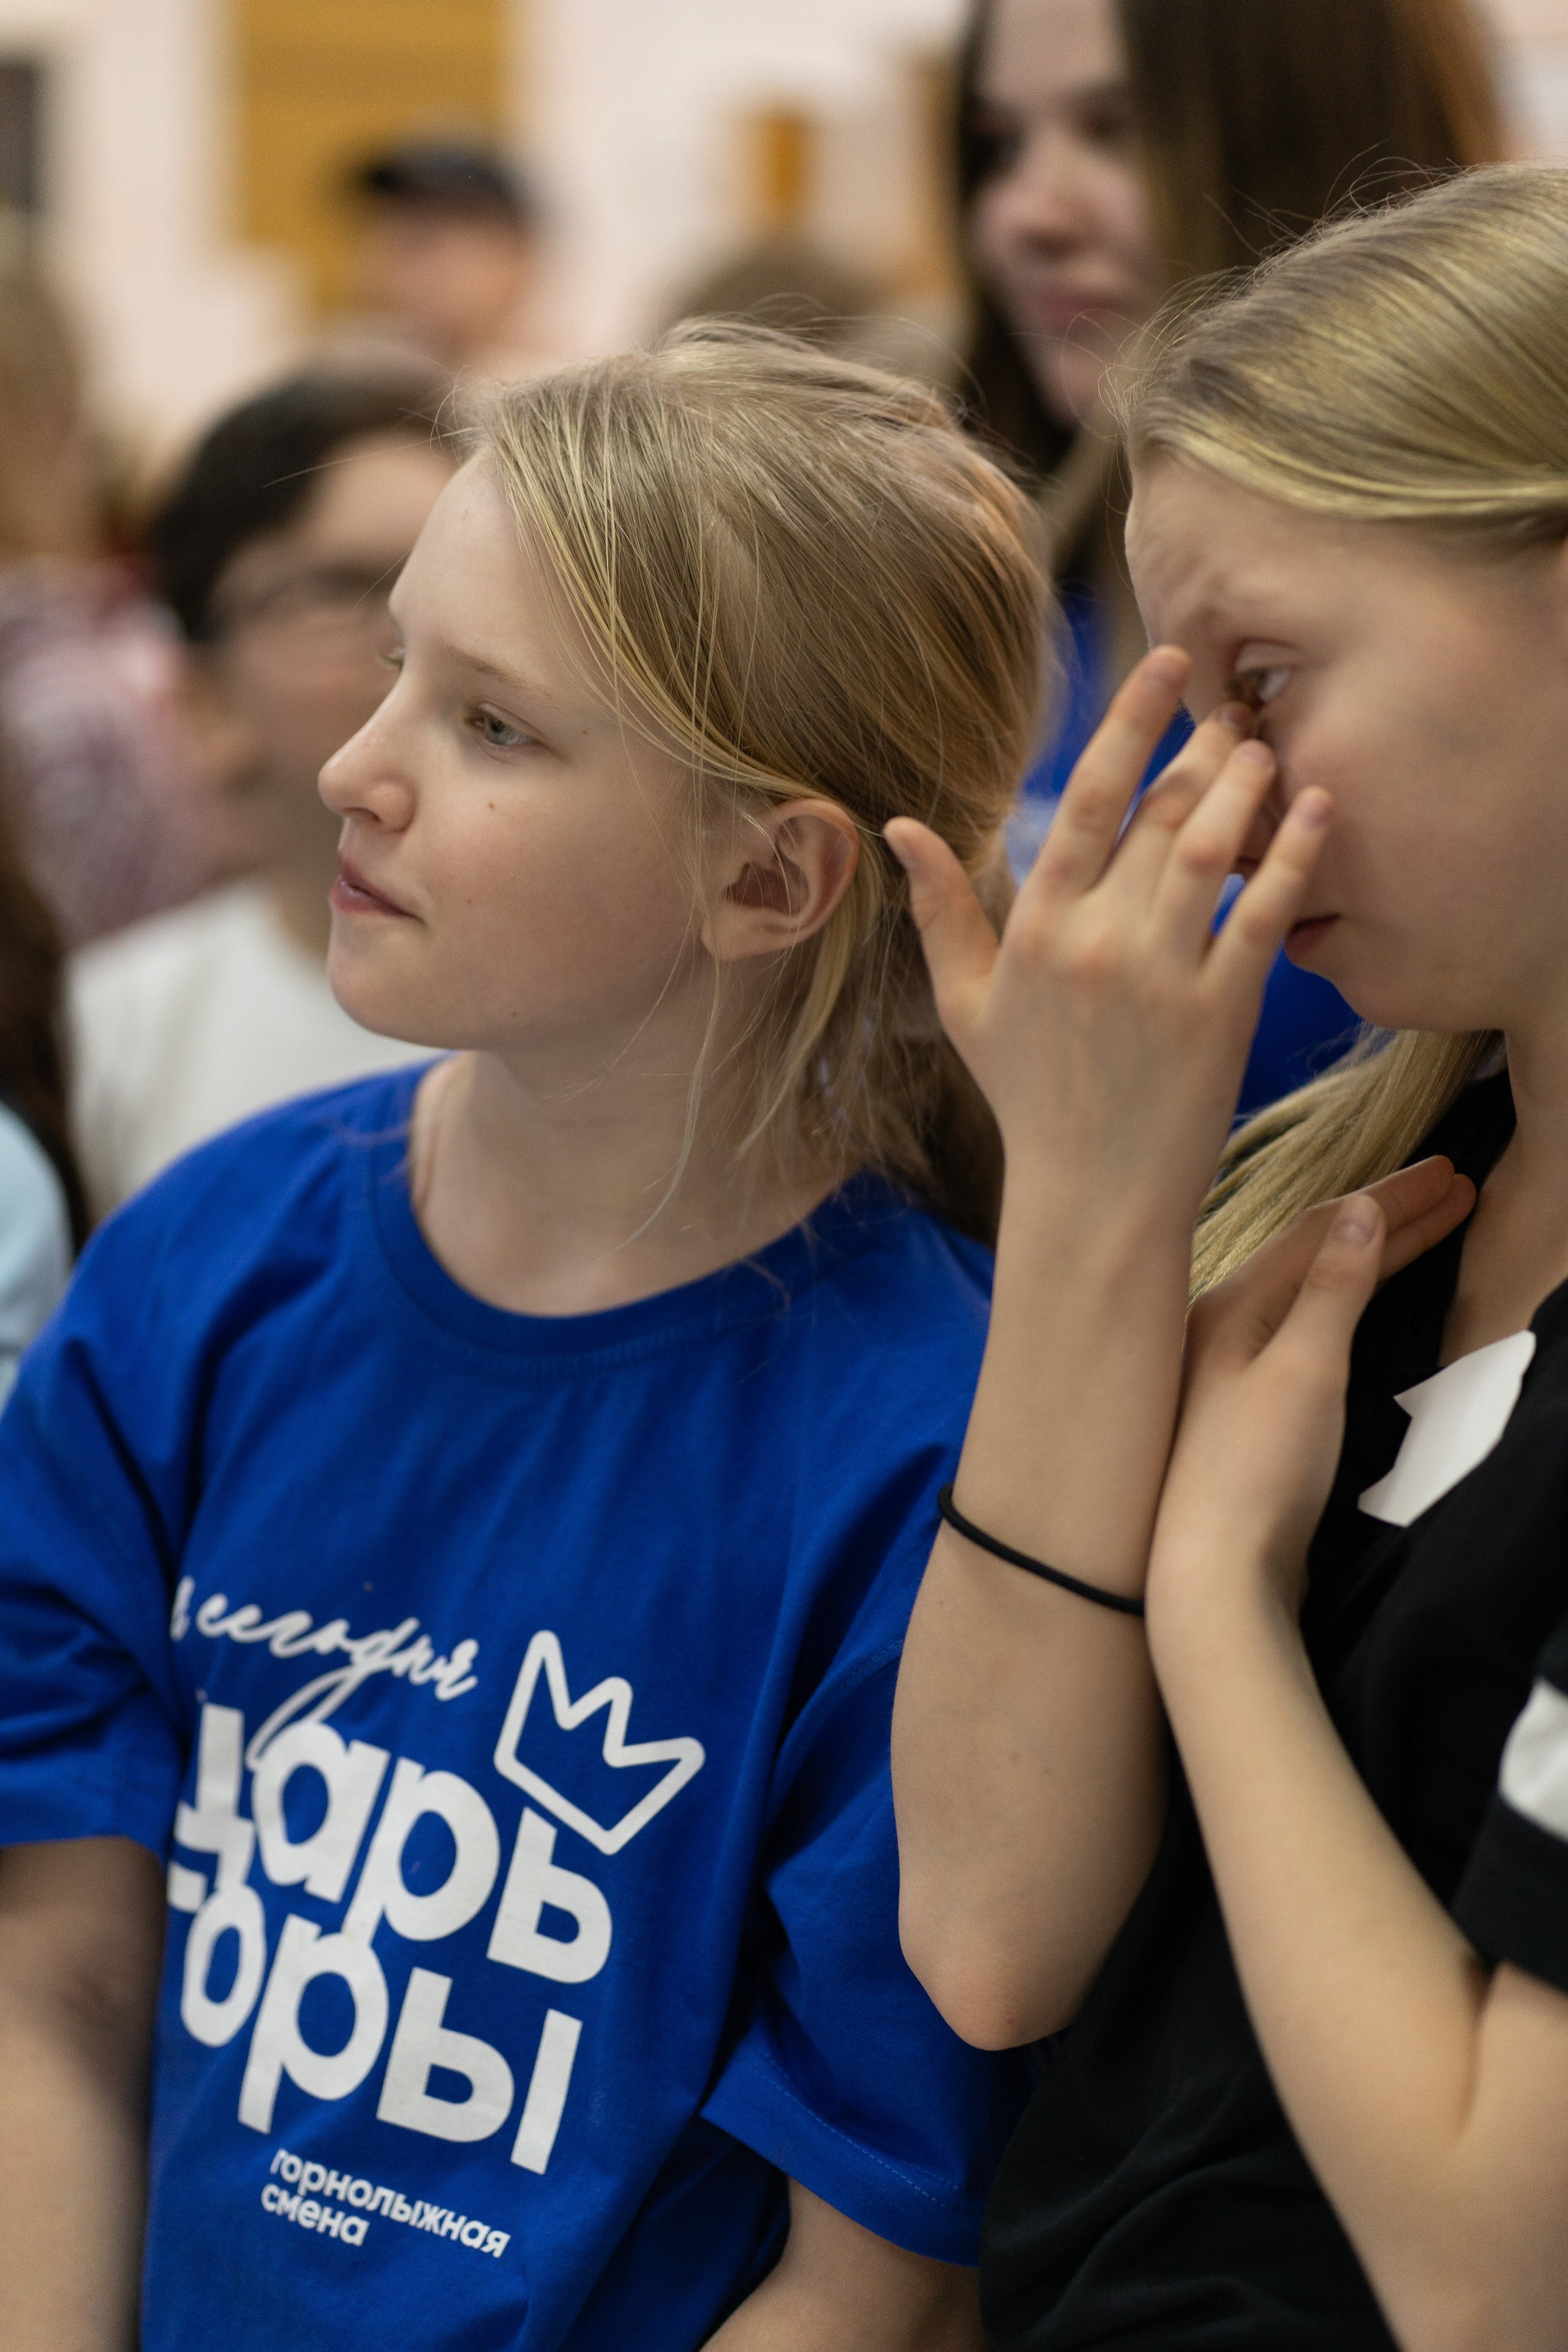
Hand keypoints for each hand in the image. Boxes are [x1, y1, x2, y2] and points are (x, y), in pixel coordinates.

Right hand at [886, 647, 1330, 1225]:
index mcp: (1036, 930)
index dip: (1128, 723)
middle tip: (1236, 705)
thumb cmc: (1030, 1098)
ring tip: (1267, 747)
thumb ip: (940, 910)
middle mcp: (1096, 943)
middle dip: (1201, 746)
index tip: (1166, 664)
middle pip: (1157, 814)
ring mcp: (1160, 977)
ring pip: (1210, 851)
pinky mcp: (1220, 1013)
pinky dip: (1293, 856)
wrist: (1093, 1195)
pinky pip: (1263, 915)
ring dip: (1245, 787)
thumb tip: (895, 828)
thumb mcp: (965, 1005)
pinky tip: (1317, 810)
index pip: (1084, 800)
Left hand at [1147, 1158, 1475, 1630]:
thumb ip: (1333, 1288)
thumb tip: (1361, 1210)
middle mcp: (1221, 1328)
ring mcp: (1232, 1370)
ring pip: (1314, 1292)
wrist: (1213, 1577)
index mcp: (1229, 1305)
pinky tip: (1367, 1302)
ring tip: (1428, 1228)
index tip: (1452, 1175)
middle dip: (1390, 1220)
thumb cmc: (1251, 1473)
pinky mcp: (1249, 1412)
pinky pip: (1309, 1330)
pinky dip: (1351, 1303)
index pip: (1323, 1231)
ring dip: (1373, 1259)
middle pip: (1318, 1255)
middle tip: (1458, 1189)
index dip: (1392, 1200)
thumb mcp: (1303, 1368)